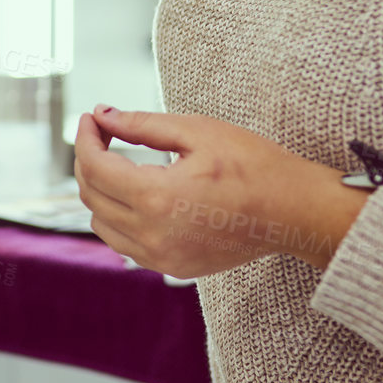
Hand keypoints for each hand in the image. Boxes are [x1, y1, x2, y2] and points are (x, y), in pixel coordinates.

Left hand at [73, 106, 368, 277]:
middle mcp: (153, 235)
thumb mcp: (198, 132)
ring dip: (99, 190)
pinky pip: (125, 244)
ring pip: (102, 223)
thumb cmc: (254, 165)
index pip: (95, 167)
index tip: (91, 118)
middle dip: (89, 159)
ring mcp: (162, 257)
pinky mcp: (173, 267)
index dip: (86, 137)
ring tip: (115, 160)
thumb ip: (142, 125)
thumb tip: (103, 115)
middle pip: (92, 195)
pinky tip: (134, 193)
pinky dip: (118, 217)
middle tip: (102, 133)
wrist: (296, 212)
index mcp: (157, 198)